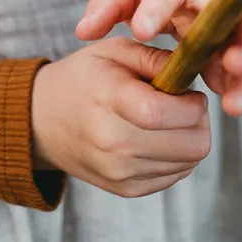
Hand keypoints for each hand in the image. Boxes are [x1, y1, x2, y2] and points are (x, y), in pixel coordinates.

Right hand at [30, 39, 210, 196]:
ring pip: (190, 162)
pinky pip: (176, 176)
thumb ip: (153, 57)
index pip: (164, 113)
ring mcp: (120, 172)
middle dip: (198, 120)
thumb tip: (191, 69)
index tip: (190, 92)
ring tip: (168, 119)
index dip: (192, 103)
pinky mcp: (127, 190)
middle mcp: (114, 144)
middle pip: (191, 144)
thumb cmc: (82, 79)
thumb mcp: (112, 51)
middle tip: (184, 104)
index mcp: (108, 101)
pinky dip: (177, 156)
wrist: (43, 122)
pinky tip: (158, 137)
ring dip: (190, 138)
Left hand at [75, 0, 241, 117]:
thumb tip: (83, 31)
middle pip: (221, 6)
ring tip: (235, 78)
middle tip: (224, 49)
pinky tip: (234, 105)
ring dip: (241, 58)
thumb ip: (108, 6)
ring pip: (241, 39)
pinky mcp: (239, 49)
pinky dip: (240, 87)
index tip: (141, 31)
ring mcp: (229, 22)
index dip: (155, 8)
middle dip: (227, 22)